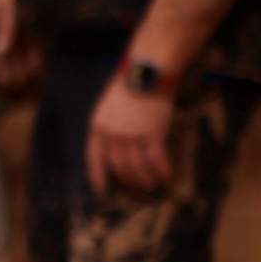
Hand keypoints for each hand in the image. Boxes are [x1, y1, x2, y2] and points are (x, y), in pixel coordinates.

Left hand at [85, 75, 173, 193]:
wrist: (146, 73)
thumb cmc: (129, 86)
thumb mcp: (108, 106)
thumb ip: (109, 125)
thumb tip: (117, 147)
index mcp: (98, 127)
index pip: (94, 157)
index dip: (97, 175)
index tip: (101, 189)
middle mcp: (112, 134)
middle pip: (119, 166)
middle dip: (129, 180)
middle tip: (138, 187)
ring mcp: (131, 135)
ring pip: (138, 167)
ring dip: (146, 179)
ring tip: (152, 185)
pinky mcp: (152, 133)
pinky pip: (156, 159)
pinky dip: (161, 170)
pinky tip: (166, 176)